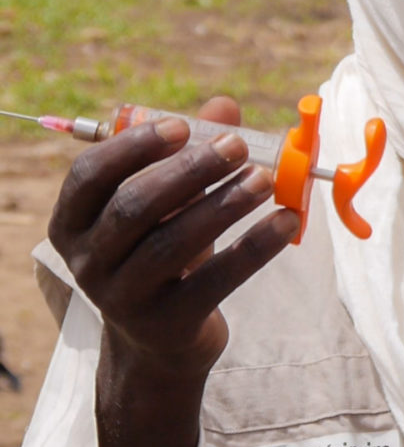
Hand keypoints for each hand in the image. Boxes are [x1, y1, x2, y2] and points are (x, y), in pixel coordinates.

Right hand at [48, 96, 299, 376]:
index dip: (134, 147)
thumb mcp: (168, 207)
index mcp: (74, 222)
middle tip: (238, 146)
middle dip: (190, 171)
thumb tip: (225, 104)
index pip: (90, 175)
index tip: (183, 125)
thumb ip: (190, 155)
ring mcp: (123, 297)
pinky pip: (214, 281)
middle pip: (135, 206)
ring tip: (267, 179)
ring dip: (224, 205)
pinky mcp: (167, 325)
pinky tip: (287, 222)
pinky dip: (254, 248)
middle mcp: (88, 261)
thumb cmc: (162, 253)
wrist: (160, 341)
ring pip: (171, 244)